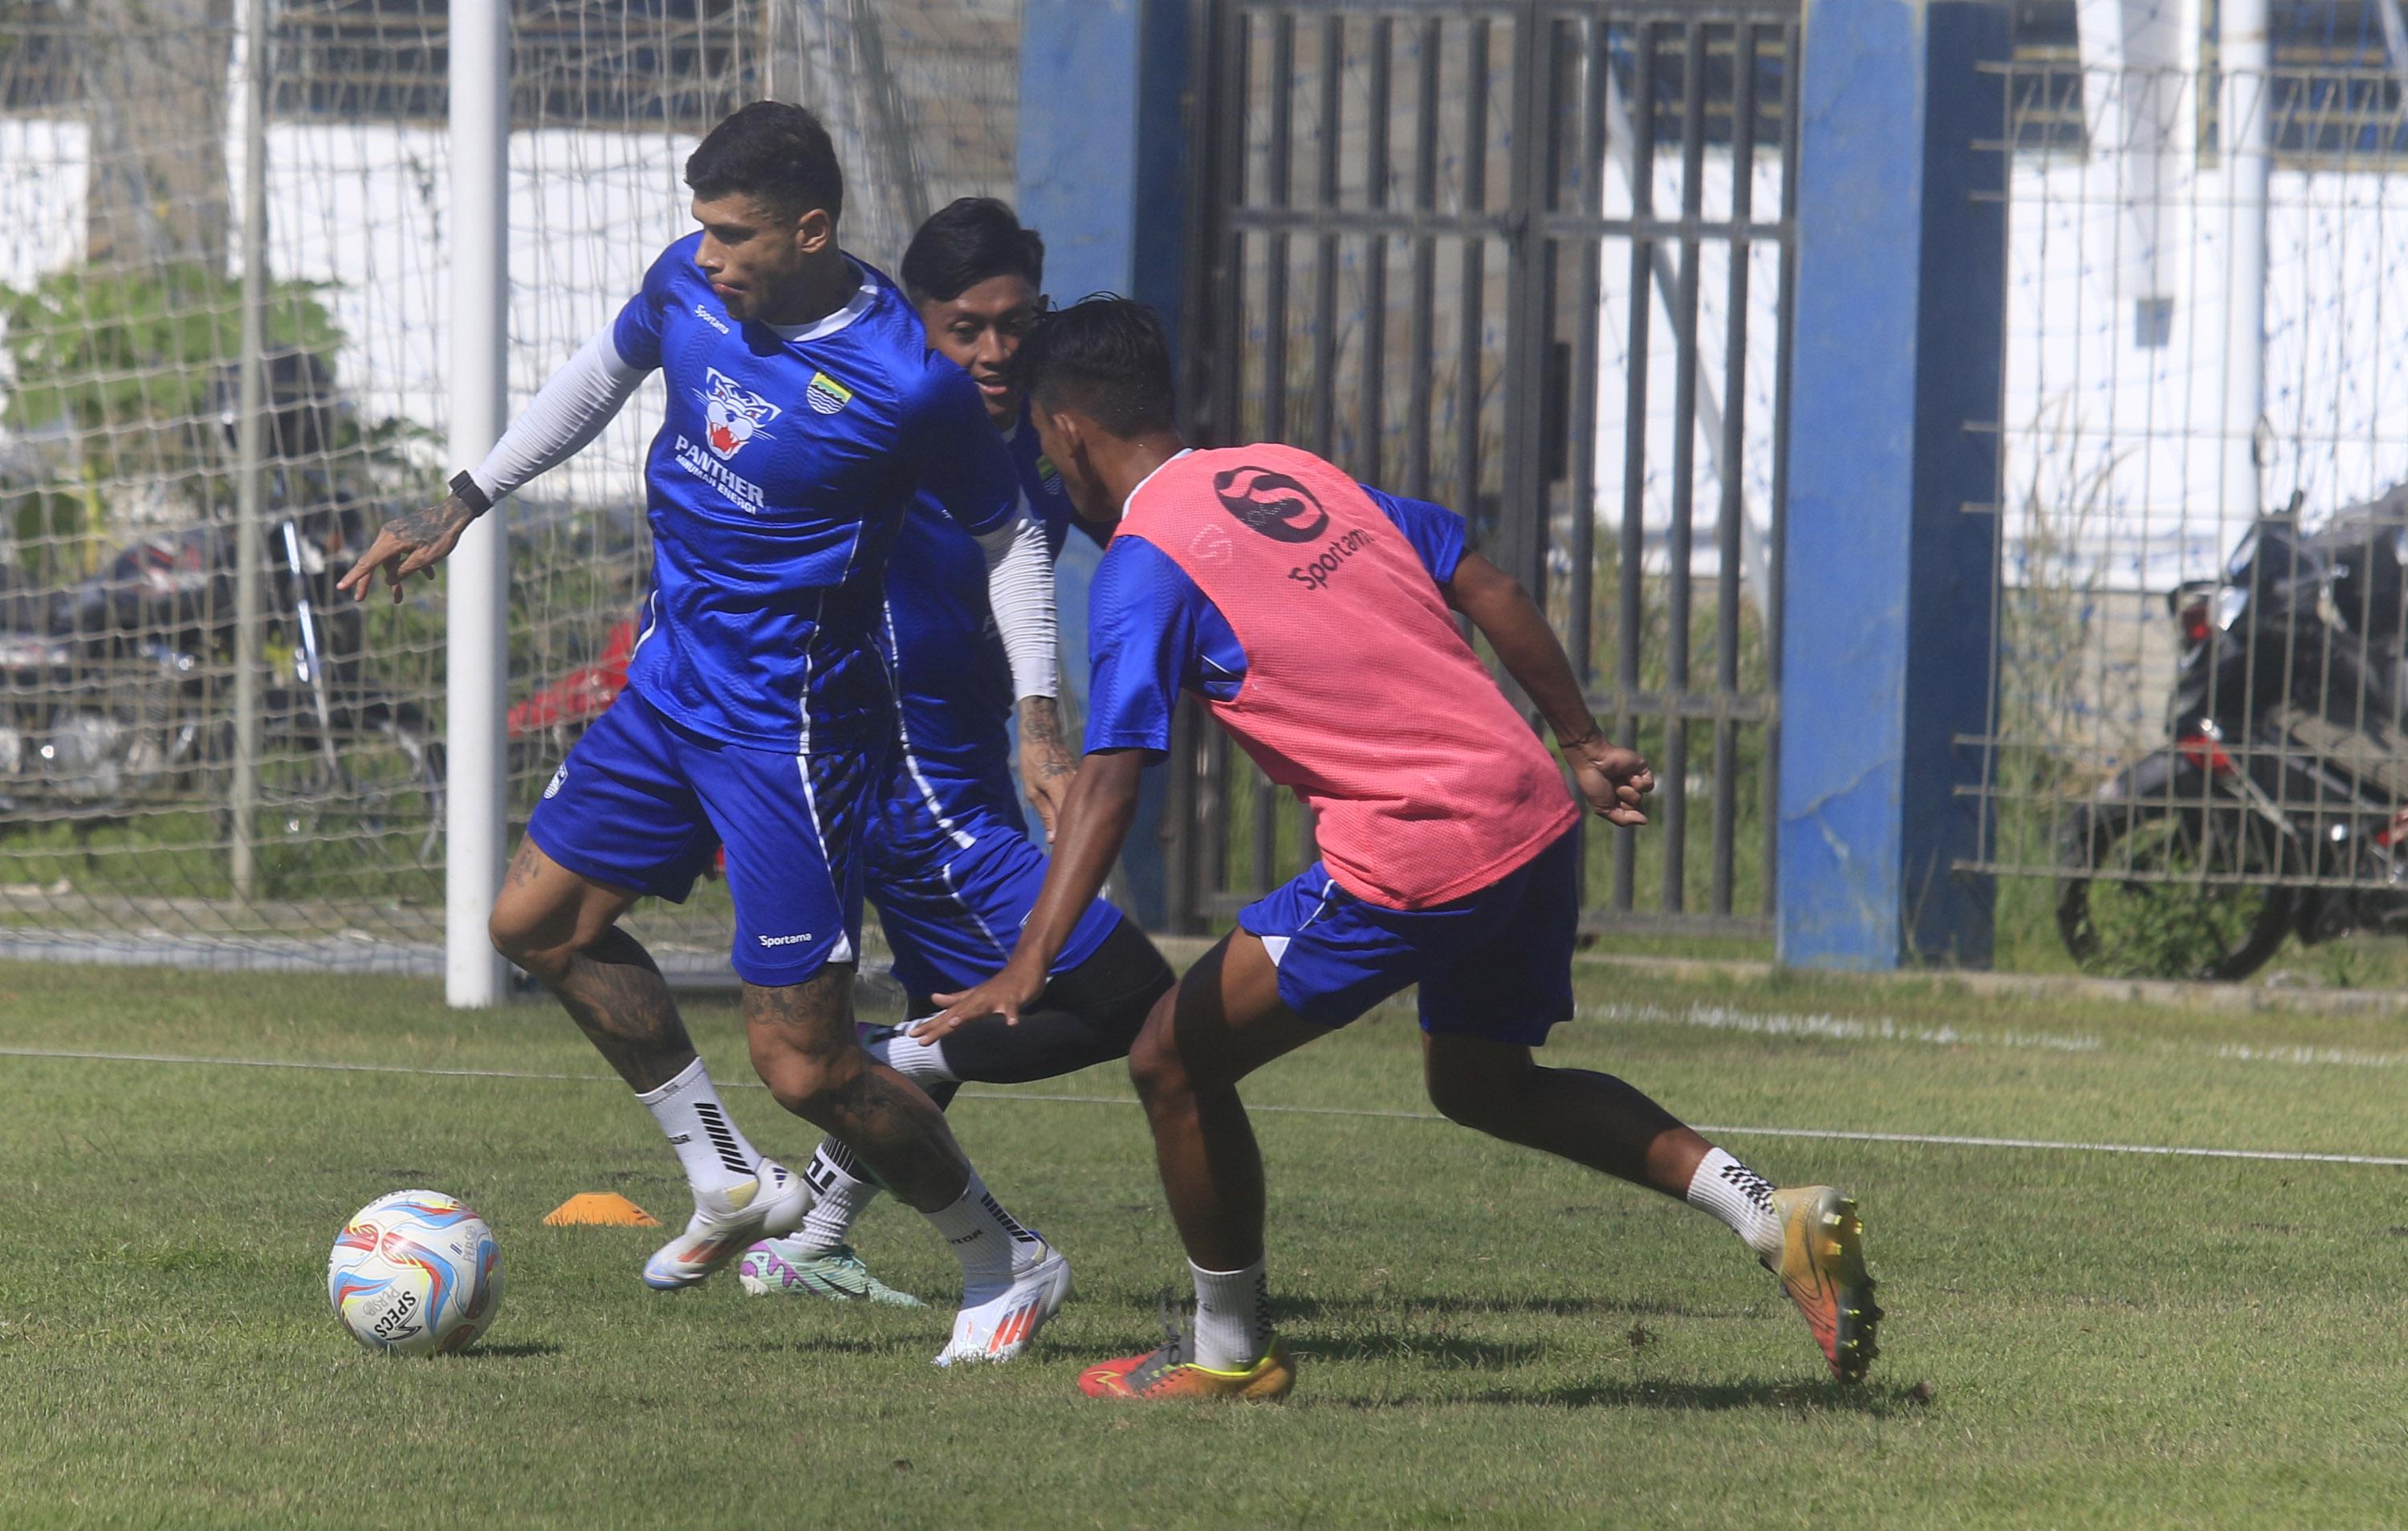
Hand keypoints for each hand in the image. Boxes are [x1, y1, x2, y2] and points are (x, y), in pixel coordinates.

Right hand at [333, 494, 479, 604]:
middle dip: (369, 582)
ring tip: (400, 598)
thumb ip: (404, 571)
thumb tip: (388, 580)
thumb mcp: (424, 559)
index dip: (355, 577)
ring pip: (391, 559)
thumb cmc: (442, 536)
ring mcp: (395, 532)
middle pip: (375, 562)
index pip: (368, 563)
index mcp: (391, 542)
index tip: (341, 587)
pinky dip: (411, 563)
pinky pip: (401, 551)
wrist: (454, 513)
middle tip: (360, 599)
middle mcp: (388, 535)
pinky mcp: (404, 532)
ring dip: (397, 576)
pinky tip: (429, 575)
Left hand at [918, 958, 1047, 1042]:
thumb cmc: (1000, 985)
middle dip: (939, 1026)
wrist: (1024, 967)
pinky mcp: (1013, 999)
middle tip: (921, 1039)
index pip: (947, 1015)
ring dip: (966, 1016)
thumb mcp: (975, 994)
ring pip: (979, 1008)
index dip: (931, 1025)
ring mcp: (995, 999)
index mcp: (970, 1002)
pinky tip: (1012, 1024)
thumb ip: (955, 999)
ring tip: (952, 1025)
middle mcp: (978, 1000)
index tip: (912, 1035)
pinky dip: (1012, 1015)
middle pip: (956, 1014)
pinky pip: (1012, 1009)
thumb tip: (934, 998)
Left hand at [1014, 696, 1076, 841]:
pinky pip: (1087, 798)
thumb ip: (1046, 815)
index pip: (1070, 826)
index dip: (1069, 841)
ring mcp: (1084, 783)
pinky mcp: (1085, 778)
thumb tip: (1053, 840)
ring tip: (1078, 836)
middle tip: (1073, 849)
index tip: (1067, 854)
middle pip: (1082, 819)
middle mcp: (1079, 790)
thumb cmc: (1032, 762)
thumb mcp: (1032, 791)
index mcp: (1064, 795)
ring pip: (1086, 809)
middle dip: (1078, 834)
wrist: (1043, 735)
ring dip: (1082, 822)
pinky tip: (1080, 818)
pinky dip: (1083, 809)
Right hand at [1565, 734, 1653, 826]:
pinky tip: (1627, 774)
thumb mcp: (1604, 809)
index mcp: (1620, 799)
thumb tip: (1645, 821)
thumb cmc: (1594, 784)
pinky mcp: (1642, 768)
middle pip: (1637, 808)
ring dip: (1626, 792)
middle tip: (1611, 788)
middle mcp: (1629, 789)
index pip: (1632, 815)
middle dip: (1623, 802)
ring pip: (1640, 797)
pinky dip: (1637, 783)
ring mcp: (1636, 779)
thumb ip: (1624, 820)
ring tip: (1616, 781)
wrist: (1592, 761)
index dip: (1621, 811)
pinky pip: (1648, 786)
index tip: (1607, 799)